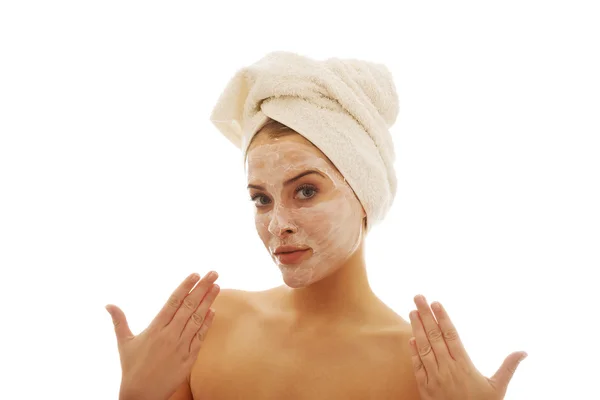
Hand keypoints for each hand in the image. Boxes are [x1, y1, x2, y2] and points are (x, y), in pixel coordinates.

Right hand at [105, 271, 220, 399]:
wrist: (141, 395)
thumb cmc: (131, 368)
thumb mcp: (124, 342)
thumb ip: (119, 320)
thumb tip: (107, 304)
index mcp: (155, 328)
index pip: (173, 301)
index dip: (185, 287)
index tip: (195, 274)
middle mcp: (169, 335)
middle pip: (189, 306)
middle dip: (202, 288)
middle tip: (213, 273)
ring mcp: (181, 347)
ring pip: (197, 319)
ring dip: (208, 302)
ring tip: (217, 287)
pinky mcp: (189, 359)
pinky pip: (200, 337)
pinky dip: (207, 324)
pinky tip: (213, 312)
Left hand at [408, 295, 526, 399]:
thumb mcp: (497, 388)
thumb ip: (508, 367)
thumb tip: (524, 352)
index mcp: (464, 365)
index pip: (451, 335)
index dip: (443, 317)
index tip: (436, 303)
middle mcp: (447, 369)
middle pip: (434, 336)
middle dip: (426, 315)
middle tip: (418, 296)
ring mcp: (434, 378)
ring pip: (423, 348)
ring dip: (417, 329)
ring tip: (412, 311)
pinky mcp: (425, 388)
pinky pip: (417, 367)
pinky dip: (413, 352)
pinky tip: (410, 339)